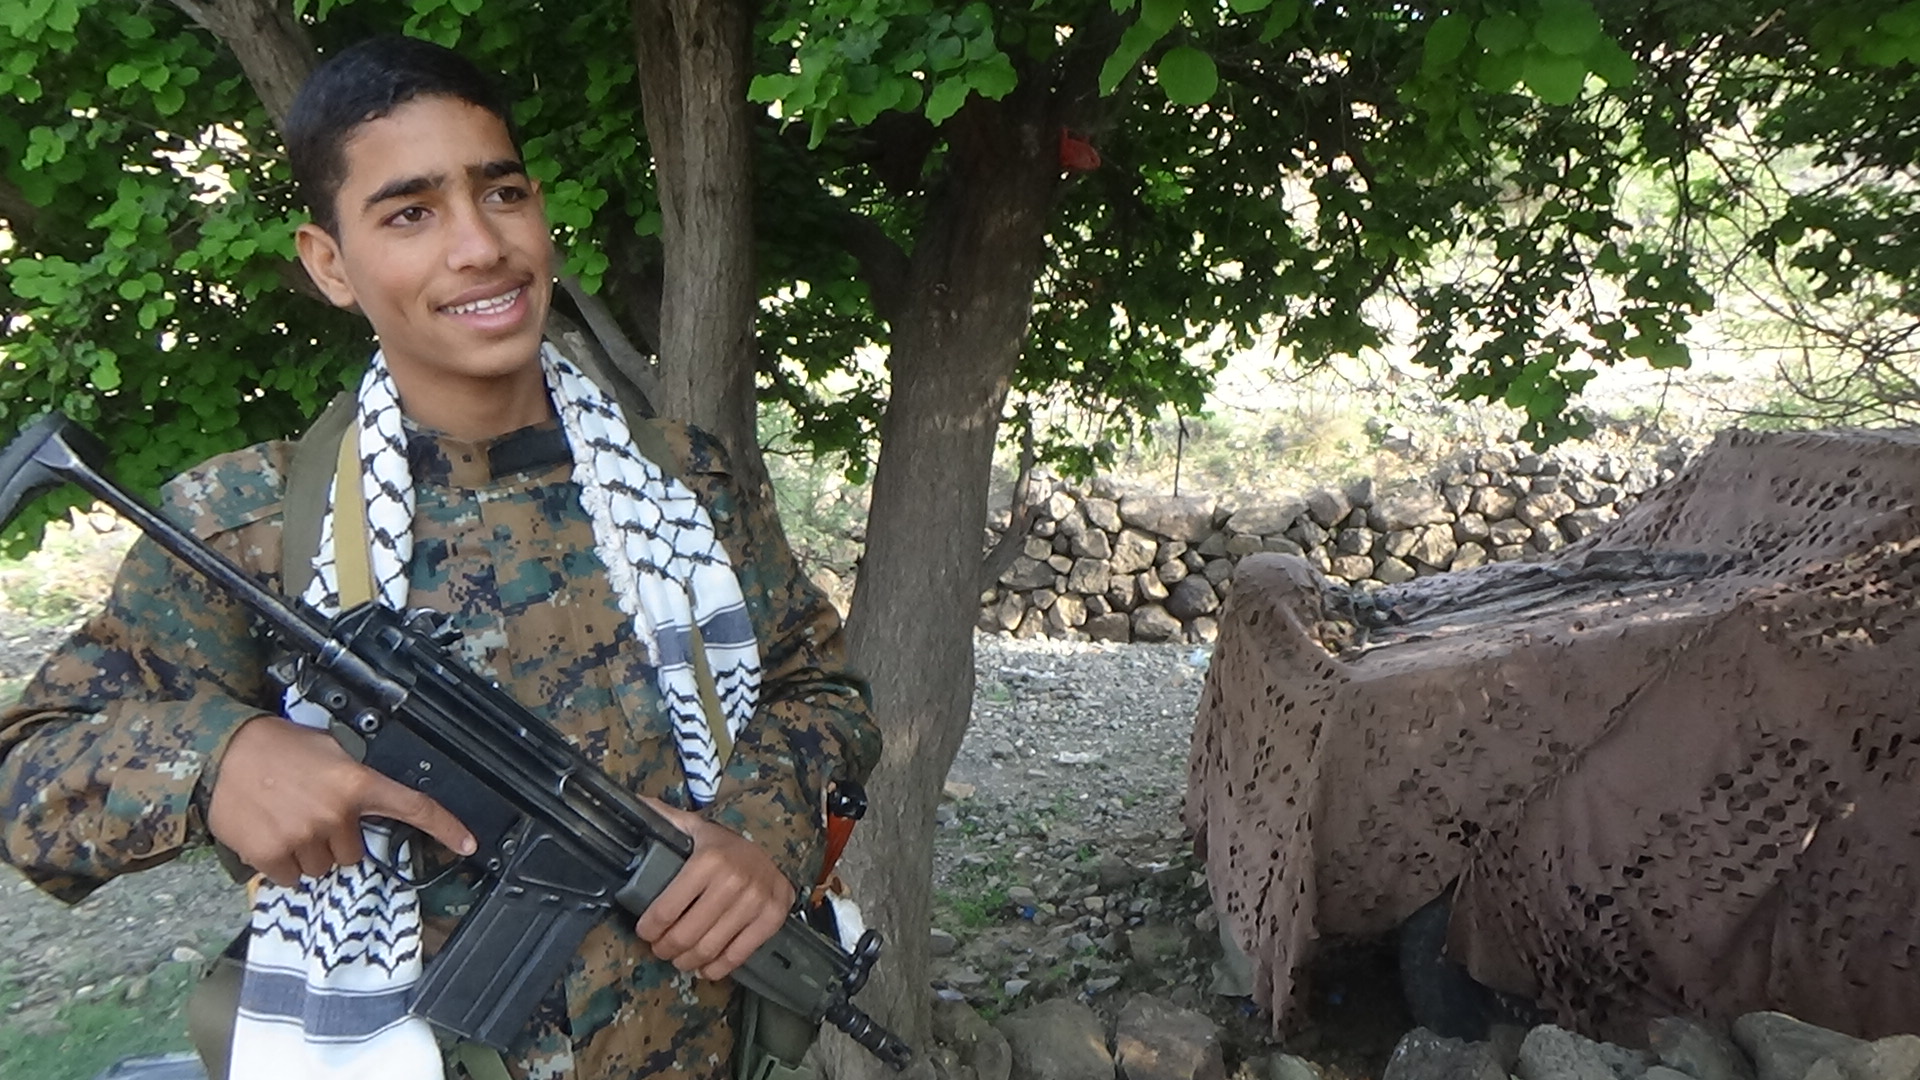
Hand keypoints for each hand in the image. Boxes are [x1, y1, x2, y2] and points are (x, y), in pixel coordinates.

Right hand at [206, 714, 475, 886]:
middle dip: (336, 839)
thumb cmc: (277, 746)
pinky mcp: (271, 855)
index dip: (446, 827)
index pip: (413, 807)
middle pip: (353, 853)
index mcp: (357, 784)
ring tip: (287, 820)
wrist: (222, 752)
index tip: (469, 844)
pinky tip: (271, 834)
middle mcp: (336, 815)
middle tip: (311, 813)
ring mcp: (303, 838)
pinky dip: (282, 864)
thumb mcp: (329, 751)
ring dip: (309, 853)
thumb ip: (356, 780)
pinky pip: (291, 878)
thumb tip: (372, 805)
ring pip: (323, 868)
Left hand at [633, 796, 794, 980]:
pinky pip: (738, 955)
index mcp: (707, 860)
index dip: (649, 928)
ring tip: (679, 958)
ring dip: (687, 961)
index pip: (666, 909)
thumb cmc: (723, 845)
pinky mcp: (772, 918)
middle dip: (665, 948)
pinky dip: (717, 968)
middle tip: (660, 948)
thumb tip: (631, 805)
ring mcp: (755, 902)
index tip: (645, 931)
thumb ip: (661, 819)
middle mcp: (733, 881)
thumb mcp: (692, 827)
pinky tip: (705, 967)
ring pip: (709, 949)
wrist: (772, 852)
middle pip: (685, 935)